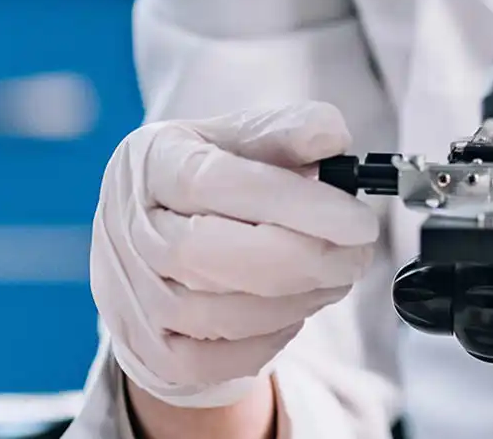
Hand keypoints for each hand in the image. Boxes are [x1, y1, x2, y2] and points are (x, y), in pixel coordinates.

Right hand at [91, 102, 379, 408]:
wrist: (152, 235)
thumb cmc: (207, 179)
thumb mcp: (239, 137)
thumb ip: (286, 131)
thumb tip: (330, 136)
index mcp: (153, 163)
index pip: (216, 183)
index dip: (296, 204)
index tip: (358, 220)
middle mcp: (132, 231)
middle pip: (214, 256)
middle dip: (306, 259)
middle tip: (360, 252)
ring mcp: (134, 296)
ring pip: (220, 314)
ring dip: (298, 299)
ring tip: (336, 274)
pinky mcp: (150, 349)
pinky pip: (213, 360)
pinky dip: (269, 338)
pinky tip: (296, 307)